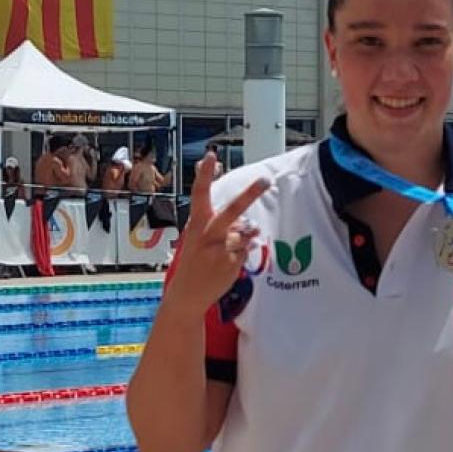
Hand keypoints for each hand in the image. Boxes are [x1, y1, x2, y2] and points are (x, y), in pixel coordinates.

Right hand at [163, 153, 268, 318]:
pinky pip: (247, 250)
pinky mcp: (231, 264)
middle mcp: (207, 236)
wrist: (187, 295)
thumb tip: (249, 222)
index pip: (199, 194)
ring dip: (245, 235)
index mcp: (196, 225)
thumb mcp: (198, 238)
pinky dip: (243, 252)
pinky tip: (229, 261)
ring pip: (245, 232)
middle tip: (265, 180)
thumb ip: (219, 223)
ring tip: (230, 246)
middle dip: (249, 194)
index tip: (211, 156)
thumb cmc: (194, 261)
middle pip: (231, 211)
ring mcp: (220, 251)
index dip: (205, 175)